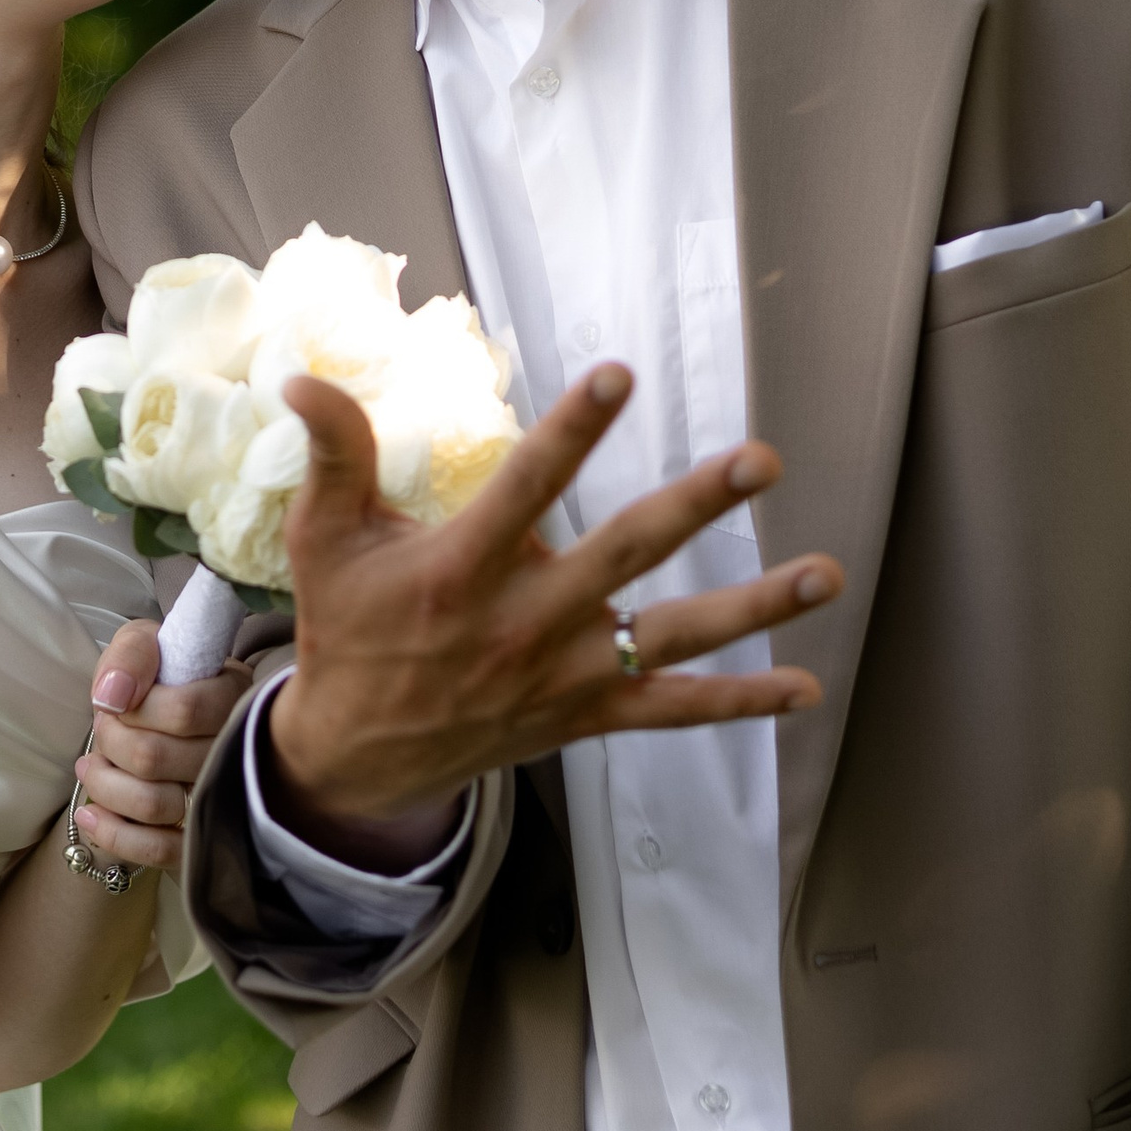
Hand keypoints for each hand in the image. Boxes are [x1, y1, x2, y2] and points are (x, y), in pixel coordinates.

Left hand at [70, 617, 239, 877]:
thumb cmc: (155, 680)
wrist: (156, 723)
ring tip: (91, 767)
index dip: (135, 710)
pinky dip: (113, 835)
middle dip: (111, 742)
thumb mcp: (143, 646)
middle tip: (102, 730)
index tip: (117, 703)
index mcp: (233, 696)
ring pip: (154, 806)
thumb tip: (115, 695)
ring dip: (105, 785)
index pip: (183, 711)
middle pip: (155, 758)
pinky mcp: (197, 839)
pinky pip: (158, 851)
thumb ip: (133, 654)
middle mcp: (235, 751)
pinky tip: (89, 815)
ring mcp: (220, 800)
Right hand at [268, 362, 844, 835]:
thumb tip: (305, 378)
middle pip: (623, 554)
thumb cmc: (346, 631)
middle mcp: (522, 623)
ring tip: (824, 573)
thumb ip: (333, 456)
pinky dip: (739, 703)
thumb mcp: (323, 540)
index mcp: (458, 570)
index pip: (524, 485)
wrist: (356, 755)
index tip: (617, 376)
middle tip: (759, 460)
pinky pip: (672, 711)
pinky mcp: (585, 714)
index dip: (572, 430)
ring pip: (671, 635)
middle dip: (695, 505)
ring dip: (753, 607)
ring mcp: (563, 674)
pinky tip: (803, 687)